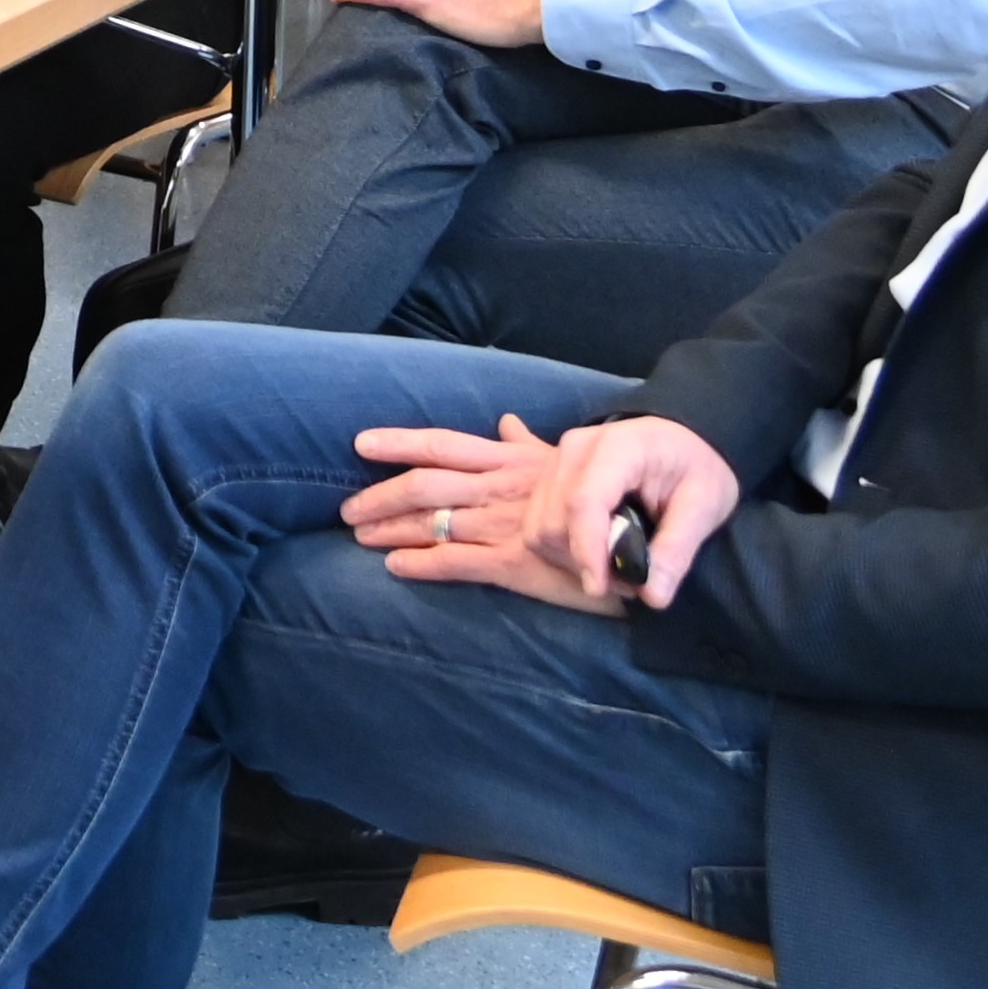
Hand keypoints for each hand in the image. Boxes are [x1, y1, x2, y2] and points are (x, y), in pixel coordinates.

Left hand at [347, 416, 615, 612]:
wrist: (640, 540)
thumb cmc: (601, 500)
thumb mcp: (562, 462)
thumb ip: (526, 444)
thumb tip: (505, 420)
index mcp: (508, 462)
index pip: (443, 444)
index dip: (399, 442)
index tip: (360, 443)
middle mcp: (498, 489)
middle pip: (425, 484)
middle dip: (380, 495)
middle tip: (347, 510)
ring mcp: (504, 525)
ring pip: (433, 521)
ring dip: (389, 529)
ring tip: (359, 536)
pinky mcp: (514, 563)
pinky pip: (457, 562)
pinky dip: (421, 564)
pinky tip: (395, 567)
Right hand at [534, 415, 739, 611]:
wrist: (681, 440)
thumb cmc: (696, 468)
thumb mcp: (705, 505)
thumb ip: (677, 549)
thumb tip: (652, 595)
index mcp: (617, 447)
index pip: (584, 502)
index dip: (586, 549)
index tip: (599, 589)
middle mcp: (574, 449)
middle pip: (554, 520)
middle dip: (583, 560)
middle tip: (629, 580)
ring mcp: (555, 461)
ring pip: (538, 527)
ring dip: (569, 559)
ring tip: (613, 566)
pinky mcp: (547, 477)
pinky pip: (537, 524)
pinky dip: (560, 549)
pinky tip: (594, 552)